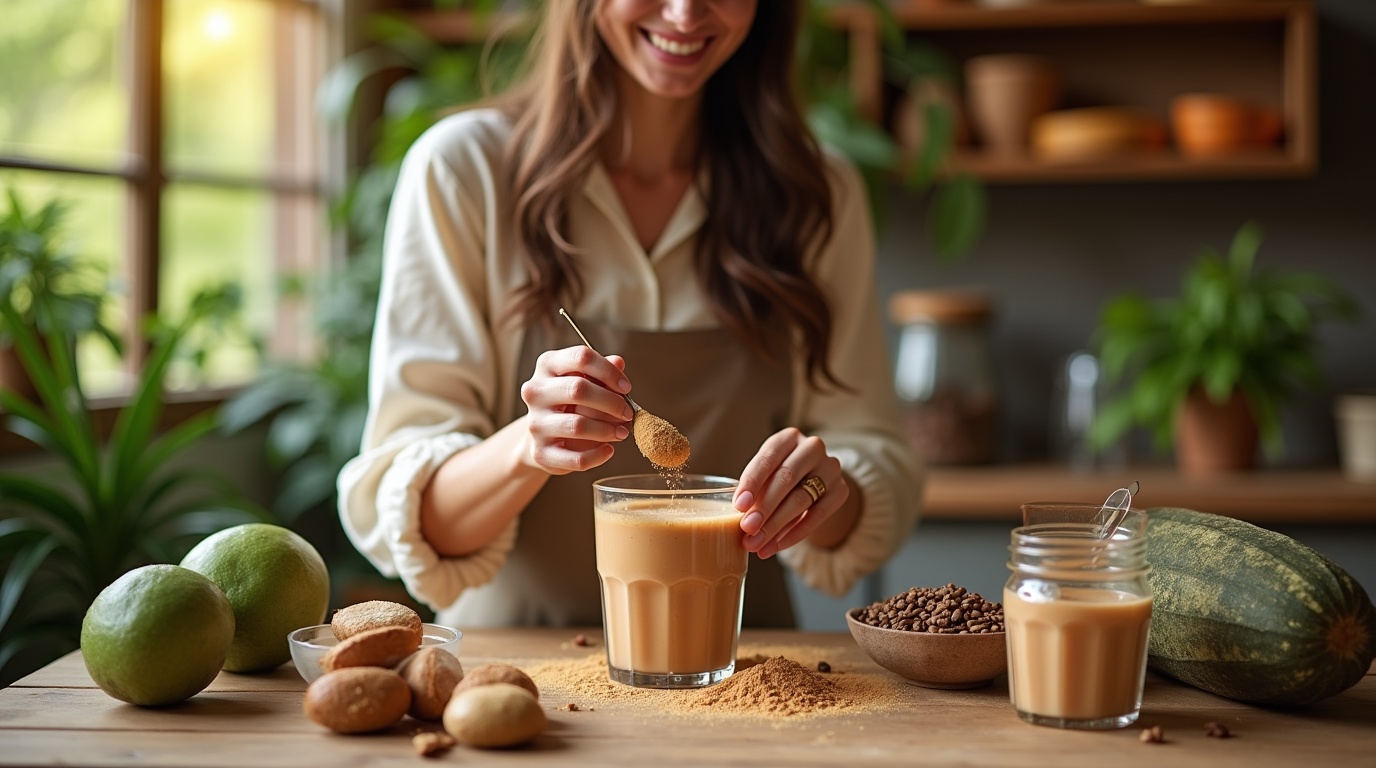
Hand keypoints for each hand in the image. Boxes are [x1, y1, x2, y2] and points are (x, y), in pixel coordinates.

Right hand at [519, 345, 633, 474]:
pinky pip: (576, 457)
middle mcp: (535, 392)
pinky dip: (598, 455)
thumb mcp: (585, 381)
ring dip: (607, 430)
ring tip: (622, 432)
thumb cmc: (570, 402)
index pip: (581, 357)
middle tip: (628, 413)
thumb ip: (601, 371)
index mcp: (547, 365)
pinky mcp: (540, 452)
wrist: (543, 437)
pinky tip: (608, 450)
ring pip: (578, 425)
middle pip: (578, 389)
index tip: (626, 388)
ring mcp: (535, 423)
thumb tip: (618, 362)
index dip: (609, 372)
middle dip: (611, 402)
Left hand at [733, 427, 848, 558]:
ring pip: (802, 498)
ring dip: (776, 525)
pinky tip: (776, 546)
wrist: (815, 481)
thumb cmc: (779, 477)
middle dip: (765, 506)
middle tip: (748, 528)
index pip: (768, 457)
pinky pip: (817, 515)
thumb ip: (756, 491)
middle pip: (787, 478)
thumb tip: (741, 518)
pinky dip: (794, 534)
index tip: (739, 505)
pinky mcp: (841, 490)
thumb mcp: (766, 475)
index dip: (752, 482)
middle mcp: (812, 448)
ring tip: (757, 544)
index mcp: (788, 437)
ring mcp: (830, 468)